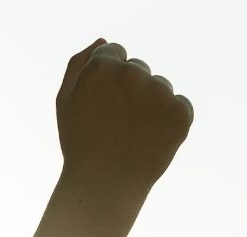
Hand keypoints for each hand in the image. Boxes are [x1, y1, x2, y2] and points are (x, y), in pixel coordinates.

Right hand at [56, 39, 192, 192]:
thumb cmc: (81, 143)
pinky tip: (150, 139)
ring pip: (160, 85)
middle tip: (115, 124)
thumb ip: (79, 64)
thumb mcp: (65, 101)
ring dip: (151, 104)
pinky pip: (179, 104)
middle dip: (130, 89)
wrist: (105, 186)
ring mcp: (160, 92)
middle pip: (138, 67)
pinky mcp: (181, 111)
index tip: (101, 104)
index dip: (106, 80)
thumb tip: (103, 41)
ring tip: (132, 135)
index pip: (114, 52)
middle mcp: (133, 73)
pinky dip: (170, 120)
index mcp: (102, 66)